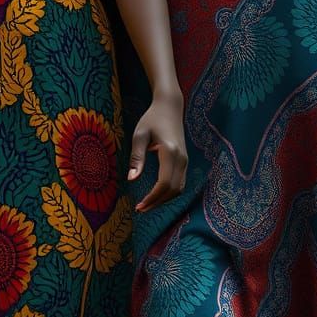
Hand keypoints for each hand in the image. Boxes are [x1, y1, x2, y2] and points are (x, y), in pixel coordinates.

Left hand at [128, 91, 187, 211]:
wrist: (170, 107)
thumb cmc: (152, 119)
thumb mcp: (140, 135)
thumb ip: (137, 157)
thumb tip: (131, 179)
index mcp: (170, 153)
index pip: (164, 184)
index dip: (153, 198)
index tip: (139, 206)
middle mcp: (181, 159)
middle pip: (173, 190)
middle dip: (157, 202)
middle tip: (141, 208)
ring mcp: (185, 160)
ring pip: (178, 189)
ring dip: (164, 199)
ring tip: (147, 204)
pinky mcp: (184, 161)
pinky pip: (180, 182)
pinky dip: (169, 192)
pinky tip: (157, 194)